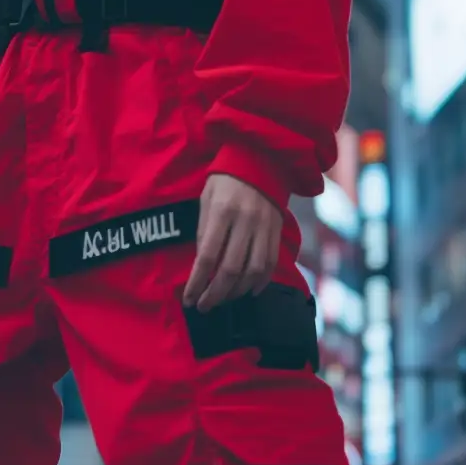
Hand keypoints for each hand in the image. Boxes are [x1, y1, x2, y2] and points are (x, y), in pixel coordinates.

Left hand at [182, 171, 283, 312]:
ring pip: (253, 271)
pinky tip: (248, 291)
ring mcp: (264, 226)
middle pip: (231, 269)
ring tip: (223, 299)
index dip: (197, 283)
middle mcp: (246, 220)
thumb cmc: (225, 180)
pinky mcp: (277, 229)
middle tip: (204, 306)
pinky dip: (261, 282)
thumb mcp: (206, 200)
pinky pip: (271, 263)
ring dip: (236, 292)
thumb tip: (203, 267)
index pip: (208, 257)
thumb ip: (204, 232)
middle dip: (215, 294)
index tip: (188, 299)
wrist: (260, 158)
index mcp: (223, 211)